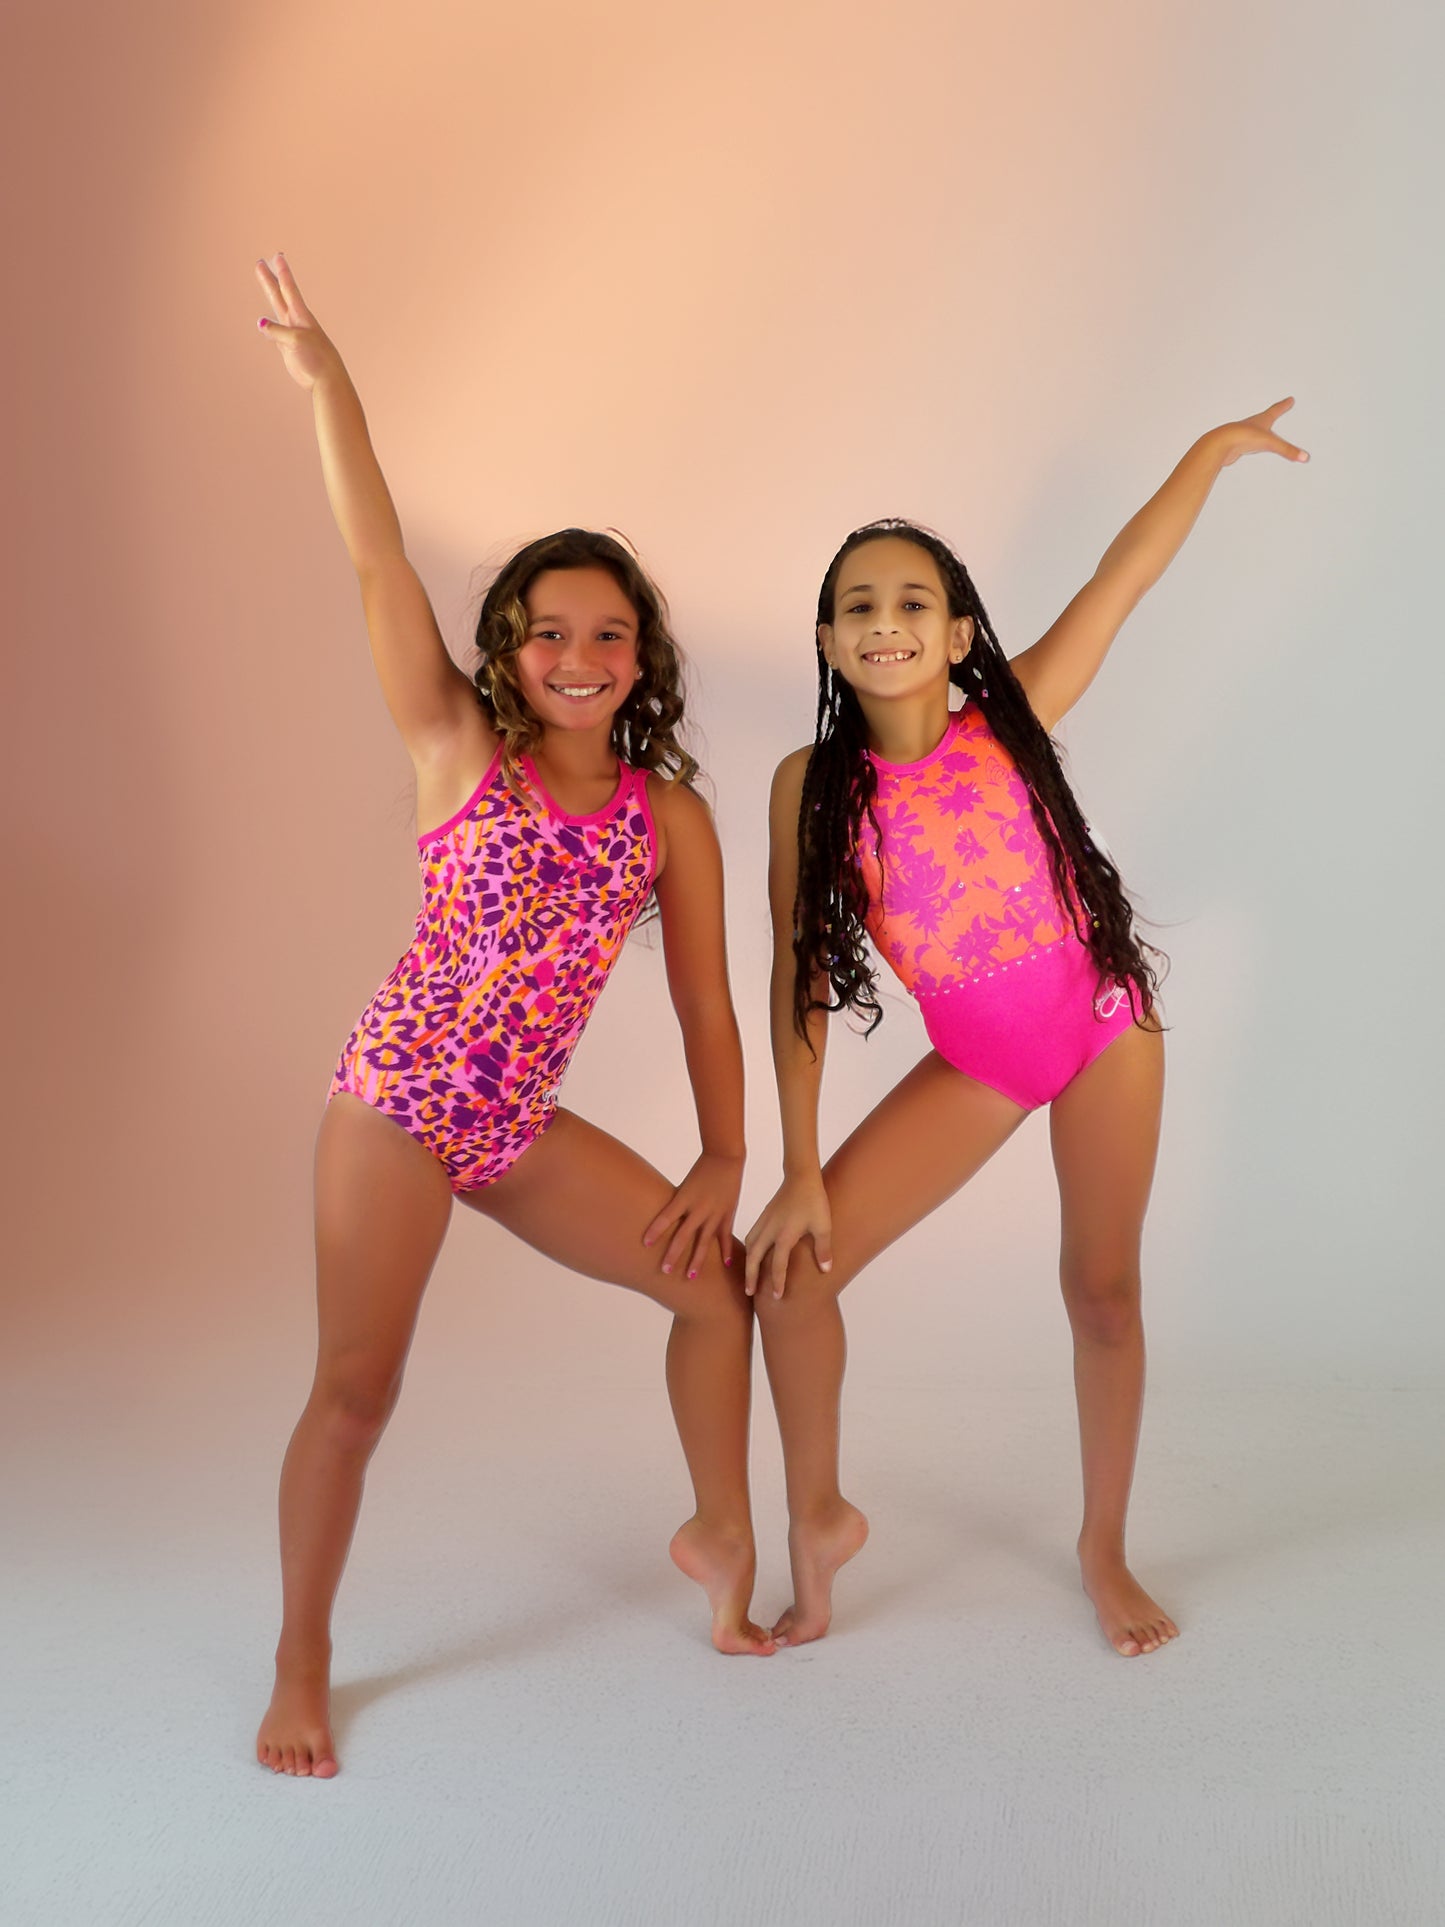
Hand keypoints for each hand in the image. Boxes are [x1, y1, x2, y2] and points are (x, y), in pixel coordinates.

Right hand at [254, 252, 342, 390]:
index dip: (283, 273)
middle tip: (259, 263)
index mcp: (301, 317)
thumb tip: (260, 323)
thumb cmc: (317, 359)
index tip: (278, 256)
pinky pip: (274, 333)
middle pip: (279, 295)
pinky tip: (262, 323)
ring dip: (269, 294)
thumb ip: (278, 331)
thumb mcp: (296, 341)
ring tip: (262, 281)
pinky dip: (267, 326)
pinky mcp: (287, 348)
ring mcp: (291, 334)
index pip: (289, 290)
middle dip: (270, 279)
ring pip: (276, 309)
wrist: (326, 380)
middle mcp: (296, 322)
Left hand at [641, 1152, 743, 1278]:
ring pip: (704, 1241)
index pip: (666, 1217)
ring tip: (691, 1277)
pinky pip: (726, 1236)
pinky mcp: (728, 1213)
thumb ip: (677, 1204)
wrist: (725, 1157)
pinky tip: (726, 1265)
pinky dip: (726, 1250)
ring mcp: (715, 1212)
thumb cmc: (701, 1170)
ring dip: (697, 1260)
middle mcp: (699, 1208)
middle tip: (664, 1270)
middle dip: (673, 1254)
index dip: (655, 1230)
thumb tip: (665, 1222)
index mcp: (684, 1198)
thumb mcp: (684, 1186)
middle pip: (683, 1235)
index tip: (645, 1244)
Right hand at [743, 1173, 833, 1301]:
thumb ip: (823, 1249)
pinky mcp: (764, 1216)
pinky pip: (751, 1236)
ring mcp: (765, 1222)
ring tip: (749, 1276)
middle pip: (755, 1258)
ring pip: (750, 1246)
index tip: (777, 1297)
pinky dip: (749, 1249)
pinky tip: (753, 1254)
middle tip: (750, 1293)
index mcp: (784, 1235)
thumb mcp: (823, 1226)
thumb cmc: (814, 1200)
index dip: (777, 1282)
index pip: (778, 1264)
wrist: (802, 1176)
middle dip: (752, 1276)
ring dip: (748, 1263)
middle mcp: (770, 1230)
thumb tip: (826, 1270)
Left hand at [1212, 397, 1309, 467]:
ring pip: (1255, 430)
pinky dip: (1251, 443)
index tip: (1289, 399)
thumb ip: (1287, 450)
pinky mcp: (1237, 445)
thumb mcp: (1270, 443)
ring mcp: (1244, 434)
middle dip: (1273, 413)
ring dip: (1261, 428)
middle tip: (1278, 409)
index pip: (1276, 410)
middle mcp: (1253, 425)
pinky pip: (1247, 443)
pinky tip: (1248, 446)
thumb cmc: (1243, 436)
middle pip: (1265, 417)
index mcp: (1262, 420)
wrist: (1221, 443)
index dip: (1284, 405)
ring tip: (1264, 429)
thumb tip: (1303, 456)